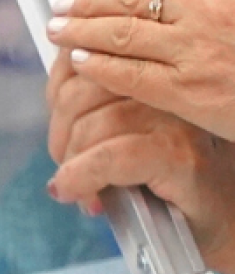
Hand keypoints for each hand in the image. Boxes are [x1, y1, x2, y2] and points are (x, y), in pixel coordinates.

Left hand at [46, 51, 234, 273]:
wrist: (222, 217)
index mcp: (153, 73)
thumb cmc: (171, 180)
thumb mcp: (127, 136)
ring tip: (77, 186)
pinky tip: (75, 192)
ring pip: (92, 126)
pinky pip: (108, 159)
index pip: (86, 56)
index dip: (57, 90)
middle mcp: (167, 88)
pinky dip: (81, 178)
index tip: (58, 123)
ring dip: (70, 162)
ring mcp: (176, 120)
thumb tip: (54, 107)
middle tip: (66, 164)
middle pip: (80, 91)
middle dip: (60, 134)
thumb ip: (98, 113)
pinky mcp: (178, 155)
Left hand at [47, 0, 234, 140]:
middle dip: (90, 0)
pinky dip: (98, 64)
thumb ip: (223, 8)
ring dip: (81, 27)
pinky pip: (129, 74)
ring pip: (123, 31)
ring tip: (57, 27)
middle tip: (62, 3)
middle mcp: (212, 13)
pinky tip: (77, 61)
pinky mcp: (189, 91)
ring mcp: (198, 51)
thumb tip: (184, 3)